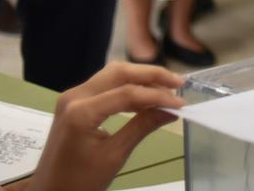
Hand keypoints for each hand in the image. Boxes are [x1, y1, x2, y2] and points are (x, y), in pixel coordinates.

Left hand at [29, 62, 184, 190]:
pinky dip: (126, 85)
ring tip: (167, 86)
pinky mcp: (73, 102)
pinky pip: (104, 84)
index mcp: (81, 112)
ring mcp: (71, 97)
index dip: (157, 95)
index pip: (127, 93)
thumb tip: (171, 110)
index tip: (181, 102)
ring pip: (111, 74)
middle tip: (179, 83)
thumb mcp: (114, 156)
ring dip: (140, 77)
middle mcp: (74, 96)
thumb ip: (142, 127)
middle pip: (119, 73)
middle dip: (151, 75)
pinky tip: (144, 94)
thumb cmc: (80, 181)